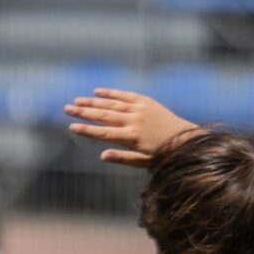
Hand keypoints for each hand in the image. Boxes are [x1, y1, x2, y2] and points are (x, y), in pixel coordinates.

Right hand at [64, 88, 196, 167]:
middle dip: (84, 112)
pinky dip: (111, 93)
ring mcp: (140, 110)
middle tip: (67, 108)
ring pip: (112, 104)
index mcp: (132, 137)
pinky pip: (126, 95)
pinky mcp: (146, 102)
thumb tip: (102, 155)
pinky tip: (98, 91)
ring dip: (93, 102)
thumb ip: (123, 158)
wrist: (186, 140)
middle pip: (104, 115)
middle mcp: (134, 121)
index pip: (104, 133)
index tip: (72, 126)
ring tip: (77, 101)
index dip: (87, 130)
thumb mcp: (144, 161)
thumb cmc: (164, 154)